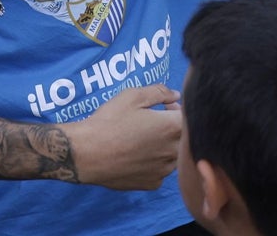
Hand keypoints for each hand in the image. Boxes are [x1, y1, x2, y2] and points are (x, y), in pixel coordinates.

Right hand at [64, 84, 181, 190]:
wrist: (88, 153)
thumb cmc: (109, 121)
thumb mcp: (131, 96)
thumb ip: (158, 92)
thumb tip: (175, 94)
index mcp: (171, 128)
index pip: (188, 117)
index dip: (177, 108)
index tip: (163, 106)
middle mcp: (173, 151)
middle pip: (183, 138)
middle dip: (172, 127)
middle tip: (151, 121)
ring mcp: (163, 170)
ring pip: (173, 155)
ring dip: (164, 146)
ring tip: (141, 139)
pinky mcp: (152, 183)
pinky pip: (160, 170)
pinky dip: (154, 162)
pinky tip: (136, 155)